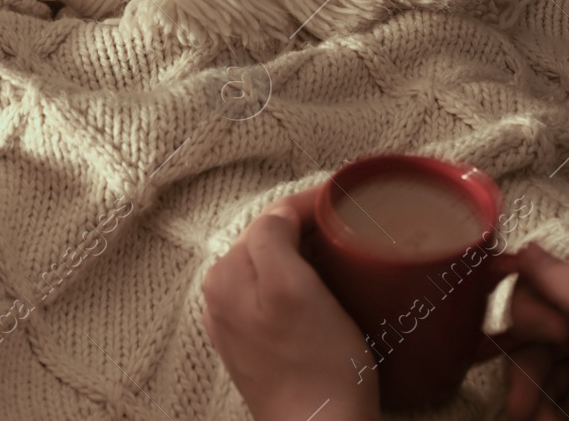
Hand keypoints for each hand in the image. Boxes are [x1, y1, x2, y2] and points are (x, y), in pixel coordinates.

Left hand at [202, 187, 378, 420]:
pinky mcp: (259, 346)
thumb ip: (272, 238)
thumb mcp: (292, 287)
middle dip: (306, 229)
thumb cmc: (316, 366)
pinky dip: (299, 284)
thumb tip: (279, 213)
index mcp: (224, 276)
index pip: (270, 219)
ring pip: (273, 268)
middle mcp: (221, 297)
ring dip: (304, 255)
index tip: (343, 201)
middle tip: (347, 226)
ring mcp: (237, 324)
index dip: (310, 205)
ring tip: (340, 254)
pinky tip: (323, 291)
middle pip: (269, 241)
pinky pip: (276, 297)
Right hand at [491, 243, 568, 420]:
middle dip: (522, 351)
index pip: (550, 276)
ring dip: (520, 386)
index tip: (547, 336)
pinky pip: (527, 386)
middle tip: (531, 385)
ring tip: (529, 415)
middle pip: (529, 315)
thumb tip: (528, 249)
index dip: (535, 303)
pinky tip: (540, 419)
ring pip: (523, 353)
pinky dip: (526, 404)